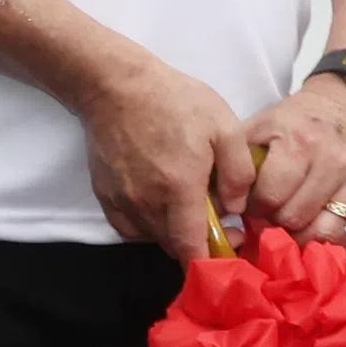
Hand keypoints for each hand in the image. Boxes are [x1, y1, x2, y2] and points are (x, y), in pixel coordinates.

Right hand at [77, 52, 258, 256]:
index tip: (230, 248)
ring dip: (175, 233)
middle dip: (199, 243)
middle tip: (221, 221)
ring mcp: (122, 201)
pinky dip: (150, 227)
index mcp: (178, 189)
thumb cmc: (176, 102)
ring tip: (192, 206)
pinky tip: (163, 205)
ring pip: (154, 238)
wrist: (117, 86)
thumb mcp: (225, 128)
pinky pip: (131, 228)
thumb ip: (239, 173)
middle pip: (174, 246)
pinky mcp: (105, 196)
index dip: (212, 260)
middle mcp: (146, 203)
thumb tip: (236, 209)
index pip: (191, 249)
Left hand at [243, 75, 345, 250]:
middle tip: (272, 220)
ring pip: (327, 232)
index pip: (270, 197)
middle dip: (277, 225)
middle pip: (295, 219)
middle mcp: (332, 163)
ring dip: (306, 241)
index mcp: (300, 143)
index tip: (251, 207)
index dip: (254, 208)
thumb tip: (216, 203)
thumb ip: (237, 160)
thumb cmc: (300, 120)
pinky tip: (334, 257)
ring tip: (294, 236)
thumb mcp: (263, 125)